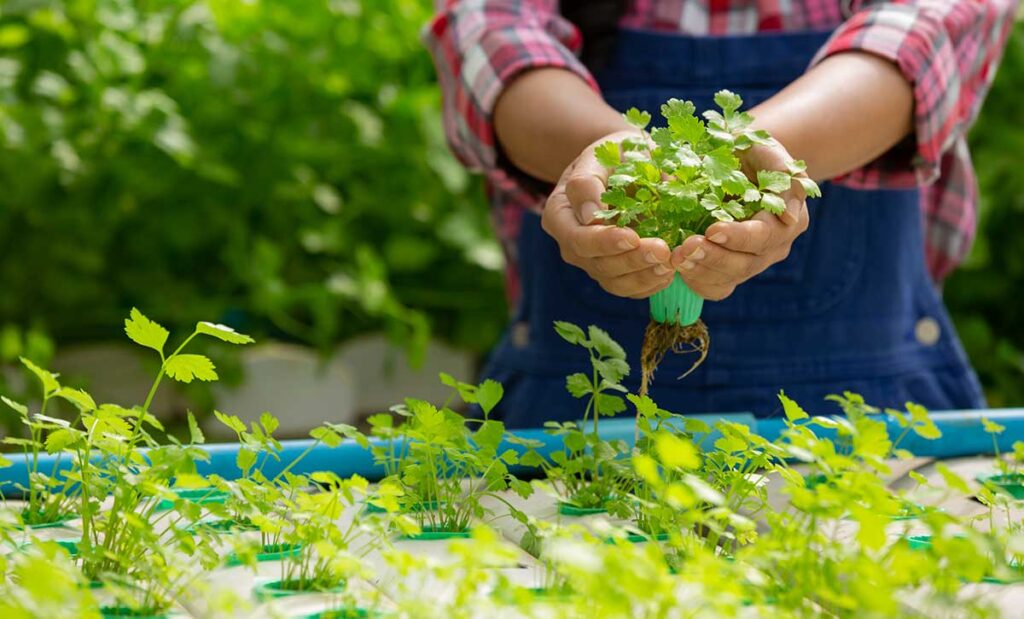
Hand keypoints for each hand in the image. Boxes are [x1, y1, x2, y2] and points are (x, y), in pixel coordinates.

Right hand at [541, 131, 674, 298]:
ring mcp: (593, 261)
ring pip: (614, 282)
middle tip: (663, 251)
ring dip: (644, 276)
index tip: (632, 236)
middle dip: (631, 260)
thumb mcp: (601, 154)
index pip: (577, 237)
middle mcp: (572, 244)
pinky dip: (651, 283)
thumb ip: (589, 180)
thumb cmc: (615, 154)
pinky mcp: (615, 273)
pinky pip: (630, 288)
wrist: (628, 166)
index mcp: (560, 213)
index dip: (603, 242)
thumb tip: (591, 214)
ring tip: (671, 262)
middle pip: (596, 264)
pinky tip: (670, 271)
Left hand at [670, 139, 810, 300]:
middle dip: (714, 257)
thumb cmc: (753, 153)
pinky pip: (715, 287)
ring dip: (700, 270)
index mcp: (788, 220)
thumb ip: (782, 172)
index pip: (764, 237)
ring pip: (729, 278)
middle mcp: (773, 247)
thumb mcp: (768, 150)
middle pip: (745, 264)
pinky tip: (678, 268)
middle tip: (686, 247)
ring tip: (677, 257)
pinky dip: (696, 280)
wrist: (736, 163)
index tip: (712, 229)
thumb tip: (790, 217)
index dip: (739, 237)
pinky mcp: (730, 271)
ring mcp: (752, 262)